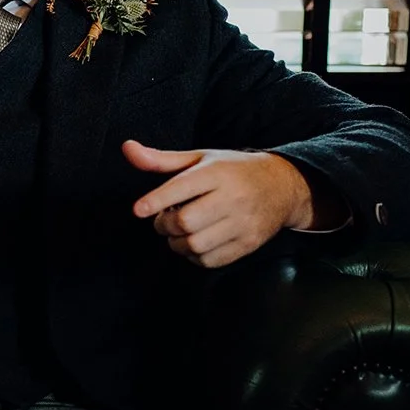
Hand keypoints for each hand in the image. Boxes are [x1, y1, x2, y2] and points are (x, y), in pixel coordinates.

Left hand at [125, 141, 315, 268]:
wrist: (282, 186)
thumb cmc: (233, 170)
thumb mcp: (200, 158)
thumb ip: (161, 159)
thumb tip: (128, 149)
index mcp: (217, 173)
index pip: (182, 188)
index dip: (156, 201)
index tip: (139, 209)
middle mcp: (232, 198)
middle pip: (186, 221)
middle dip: (164, 225)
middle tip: (163, 219)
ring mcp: (243, 223)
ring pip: (195, 244)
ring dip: (176, 242)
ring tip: (178, 231)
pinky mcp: (248, 244)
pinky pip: (210, 260)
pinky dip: (193, 256)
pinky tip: (195, 242)